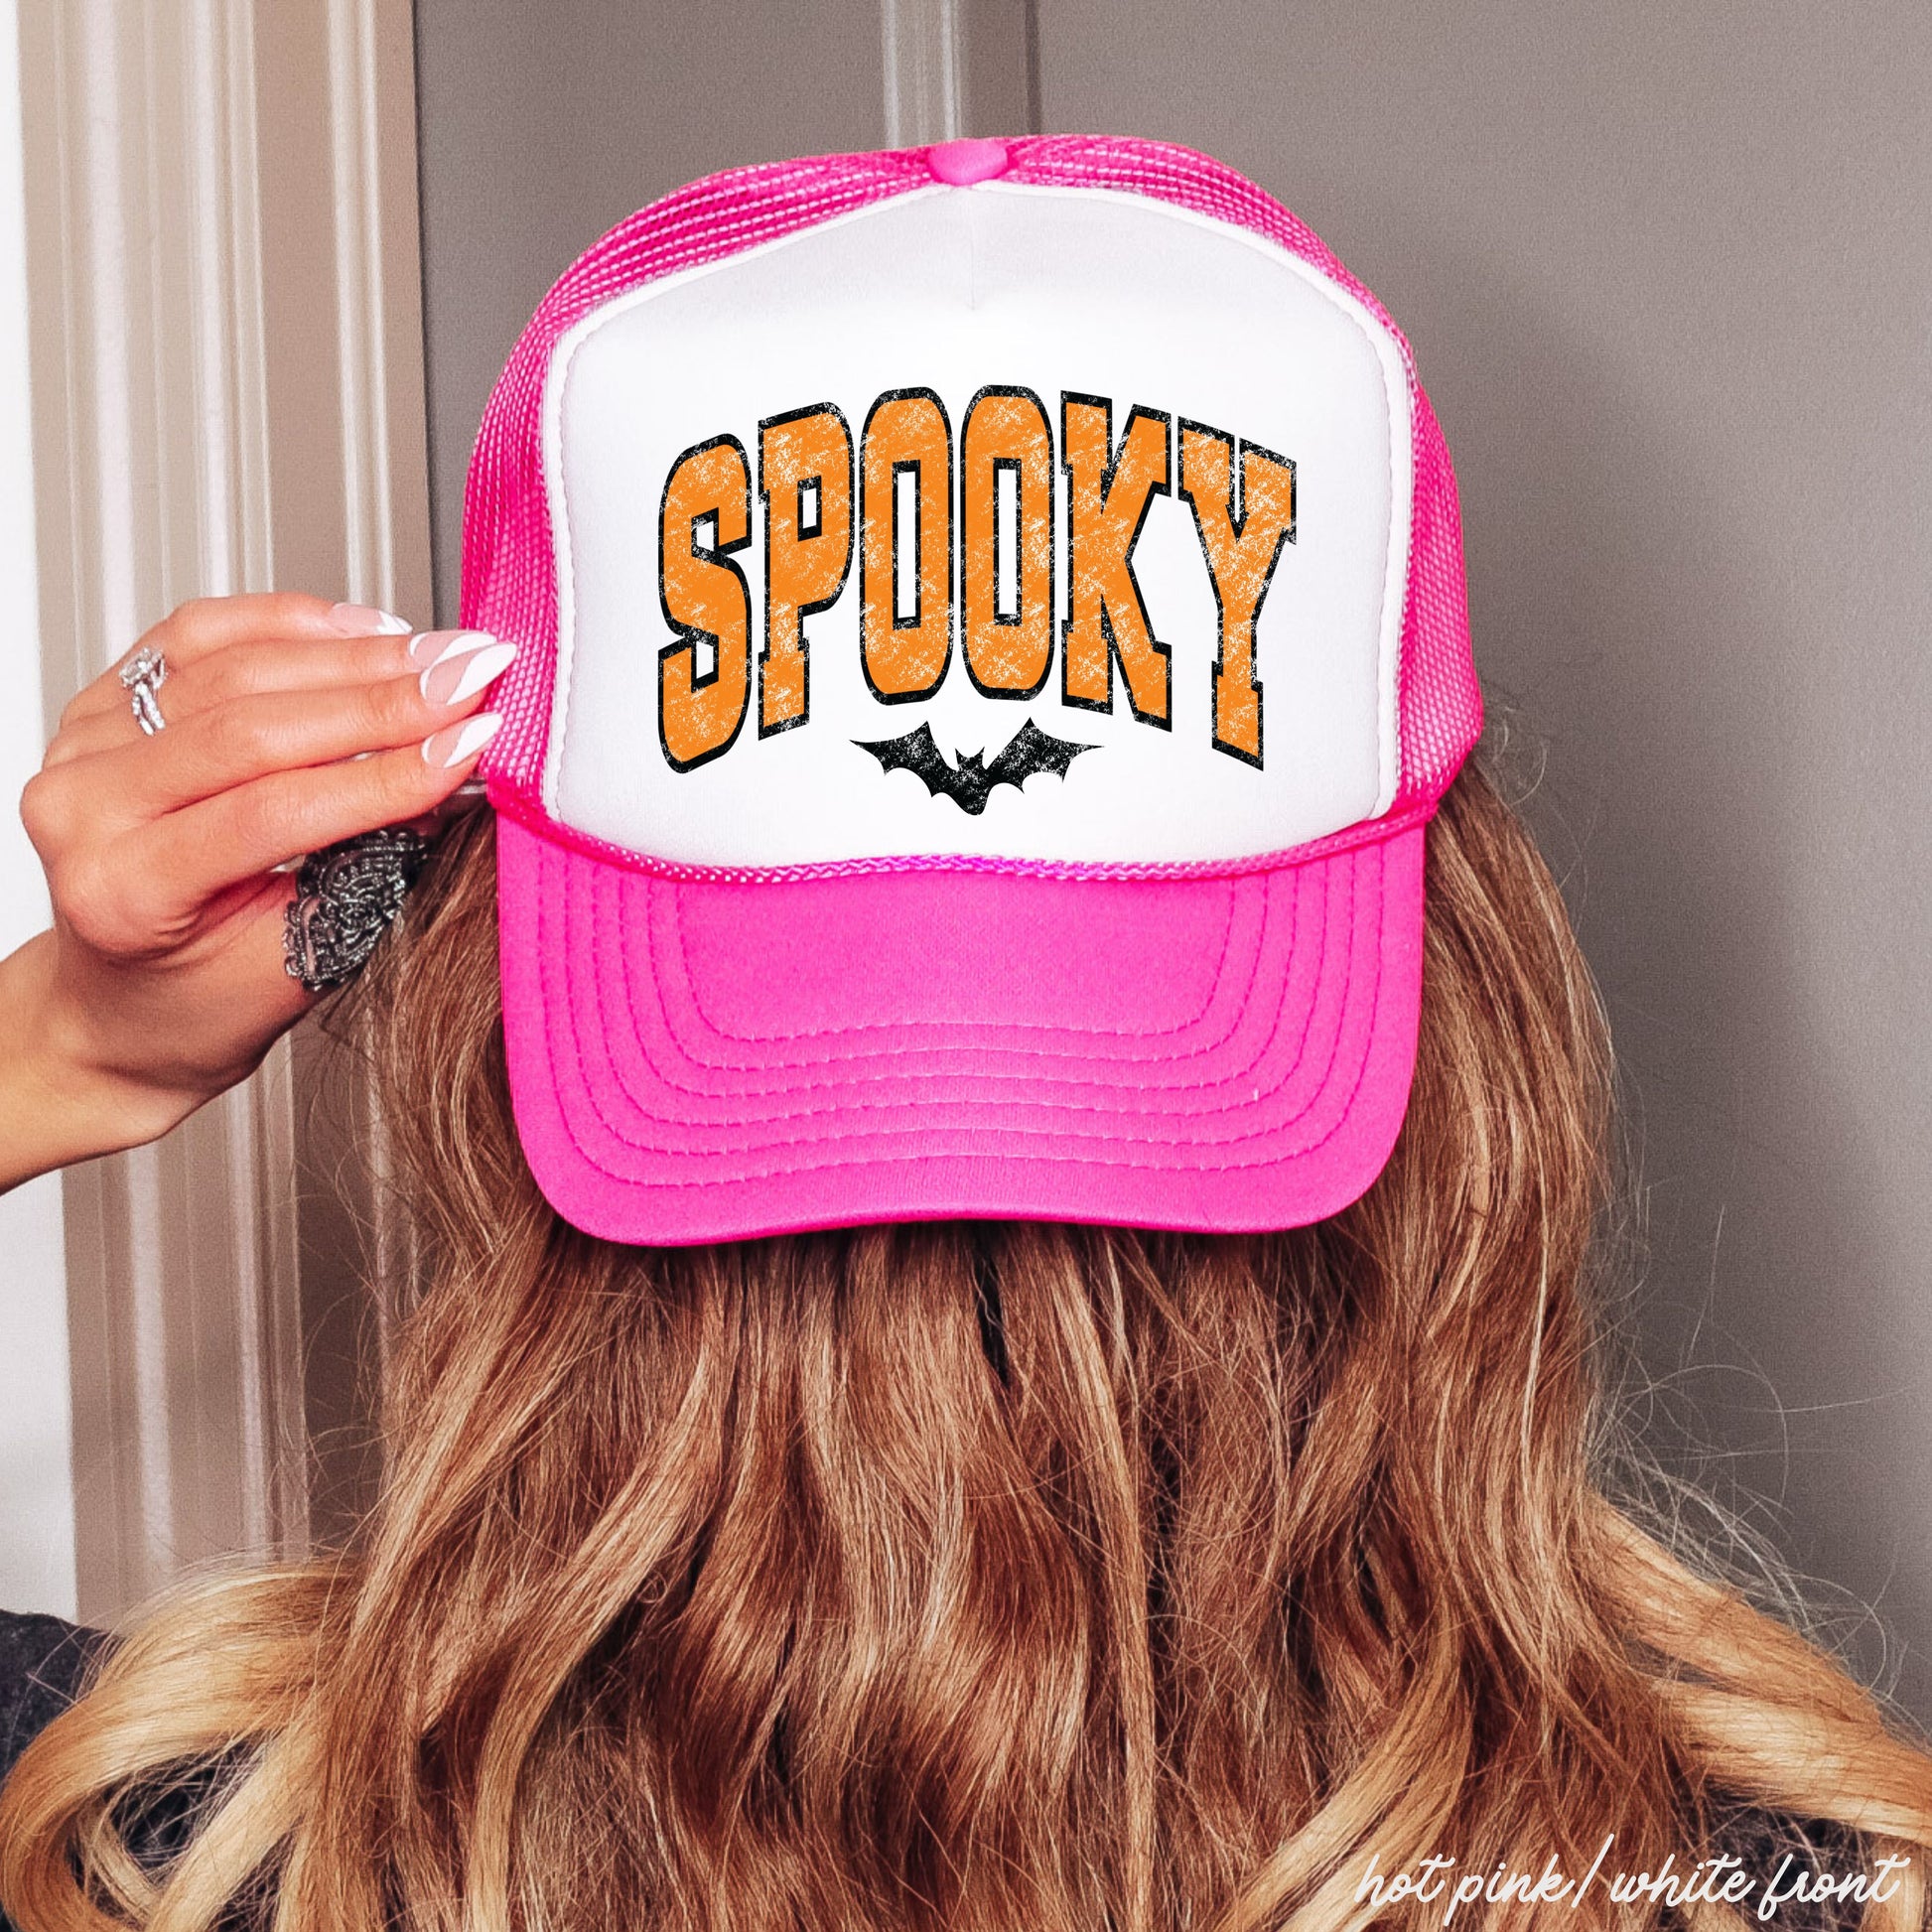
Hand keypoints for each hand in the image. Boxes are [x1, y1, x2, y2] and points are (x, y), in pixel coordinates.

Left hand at [0, 593, 514, 1189]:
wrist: (125, 1001)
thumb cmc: (201, 1000)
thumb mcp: (296, 965)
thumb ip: (364, 873)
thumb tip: (448, 782)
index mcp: (121, 889)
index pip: (271, 811)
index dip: (383, 776)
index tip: (470, 749)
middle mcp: (84, 805)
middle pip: (252, 726)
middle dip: (384, 701)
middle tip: (475, 682)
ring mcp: (85, 740)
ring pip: (234, 667)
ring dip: (357, 654)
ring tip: (445, 656)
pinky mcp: (106, 697)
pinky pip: (203, 632)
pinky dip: (295, 619)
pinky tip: (369, 628)